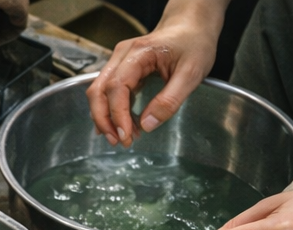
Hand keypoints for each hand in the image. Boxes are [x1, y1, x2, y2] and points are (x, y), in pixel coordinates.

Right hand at [86, 0, 224, 146]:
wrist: (192, 26)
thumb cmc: (194, 43)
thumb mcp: (192, 72)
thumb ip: (170, 100)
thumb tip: (147, 125)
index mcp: (139, 52)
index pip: (116, 87)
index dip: (117, 115)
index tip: (126, 136)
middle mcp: (123, 55)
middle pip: (98, 91)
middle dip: (104, 120)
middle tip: (118, 141)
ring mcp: (119, 61)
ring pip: (98, 93)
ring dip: (104, 118)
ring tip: (121, 136)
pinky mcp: (120, 69)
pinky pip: (106, 93)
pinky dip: (110, 111)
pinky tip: (121, 124)